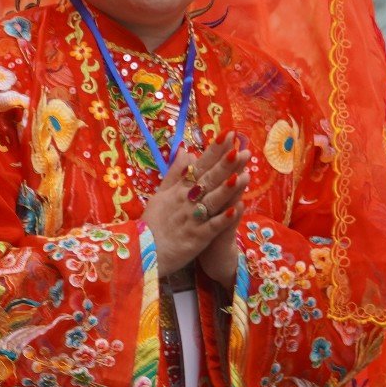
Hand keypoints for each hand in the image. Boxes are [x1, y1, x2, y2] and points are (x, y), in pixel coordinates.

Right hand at [144, 132, 245, 279]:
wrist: (141, 252)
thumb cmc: (152, 223)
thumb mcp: (160, 194)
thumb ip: (175, 173)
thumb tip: (187, 151)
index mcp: (179, 189)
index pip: (199, 166)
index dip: (214, 151)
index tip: (228, 135)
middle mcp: (187, 201)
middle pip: (208, 180)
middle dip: (225, 165)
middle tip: (242, 150)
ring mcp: (192, 219)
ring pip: (212, 200)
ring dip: (228, 188)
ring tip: (244, 175)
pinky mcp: (197, 238)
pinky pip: (212, 226)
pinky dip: (224, 218)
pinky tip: (237, 208)